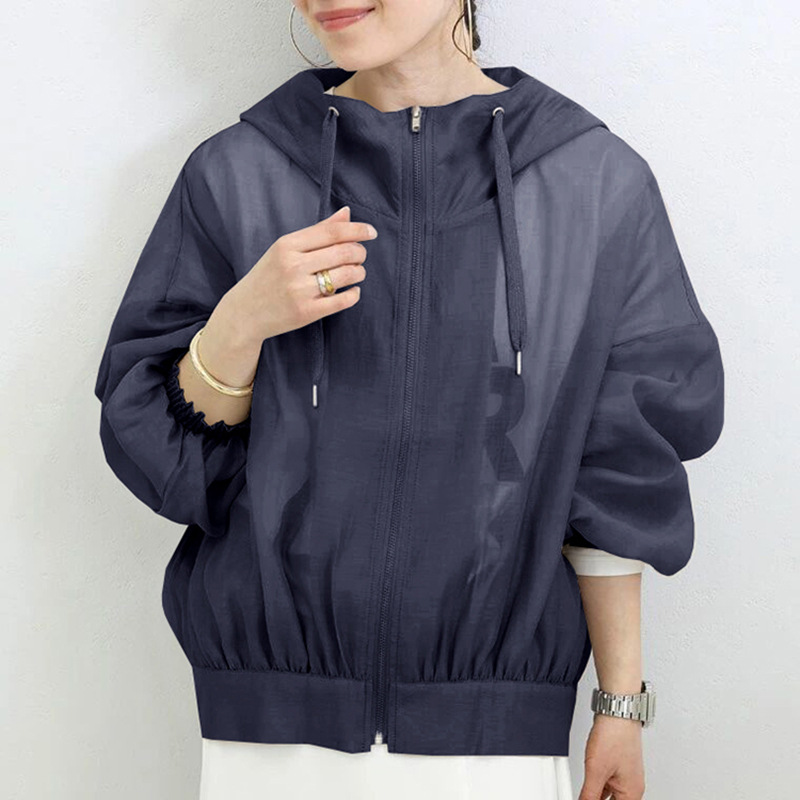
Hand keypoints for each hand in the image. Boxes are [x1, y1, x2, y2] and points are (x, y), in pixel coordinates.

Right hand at [223, 205, 375, 349]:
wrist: (245, 312)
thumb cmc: (268, 276)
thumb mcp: (285, 249)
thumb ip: (317, 231)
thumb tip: (347, 213)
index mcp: (287, 245)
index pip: (332, 232)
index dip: (357, 230)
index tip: (372, 232)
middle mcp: (293, 266)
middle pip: (343, 252)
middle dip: (360, 253)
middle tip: (361, 256)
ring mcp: (299, 290)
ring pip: (346, 275)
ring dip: (359, 272)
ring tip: (357, 273)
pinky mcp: (306, 312)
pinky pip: (342, 301)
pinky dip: (354, 294)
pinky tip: (353, 291)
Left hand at [578, 714, 644, 799]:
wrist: (617, 710)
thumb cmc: (614, 735)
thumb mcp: (595, 771)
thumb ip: (589, 795)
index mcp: (632, 794)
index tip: (585, 799)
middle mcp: (632, 786)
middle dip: (598, 799)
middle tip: (585, 795)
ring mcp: (626, 775)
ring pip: (610, 795)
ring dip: (597, 795)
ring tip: (585, 791)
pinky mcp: (619, 765)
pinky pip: (609, 783)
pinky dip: (599, 786)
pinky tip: (589, 785)